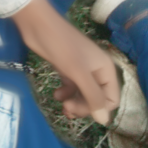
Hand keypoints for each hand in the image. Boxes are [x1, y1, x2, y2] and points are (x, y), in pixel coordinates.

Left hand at [11, 0, 119, 124]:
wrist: (37, 25)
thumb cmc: (61, 46)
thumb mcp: (78, 73)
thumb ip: (93, 96)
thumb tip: (104, 122)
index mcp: (105, 69)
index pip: (111, 99)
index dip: (98, 109)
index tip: (80, 110)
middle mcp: (96, 70)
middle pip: (96, 99)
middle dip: (83, 107)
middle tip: (67, 109)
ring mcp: (81, 69)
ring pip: (83, 95)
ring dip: (74, 103)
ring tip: (61, 105)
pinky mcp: (67, 68)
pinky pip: (71, 87)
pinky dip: (65, 94)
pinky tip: (56, 95)